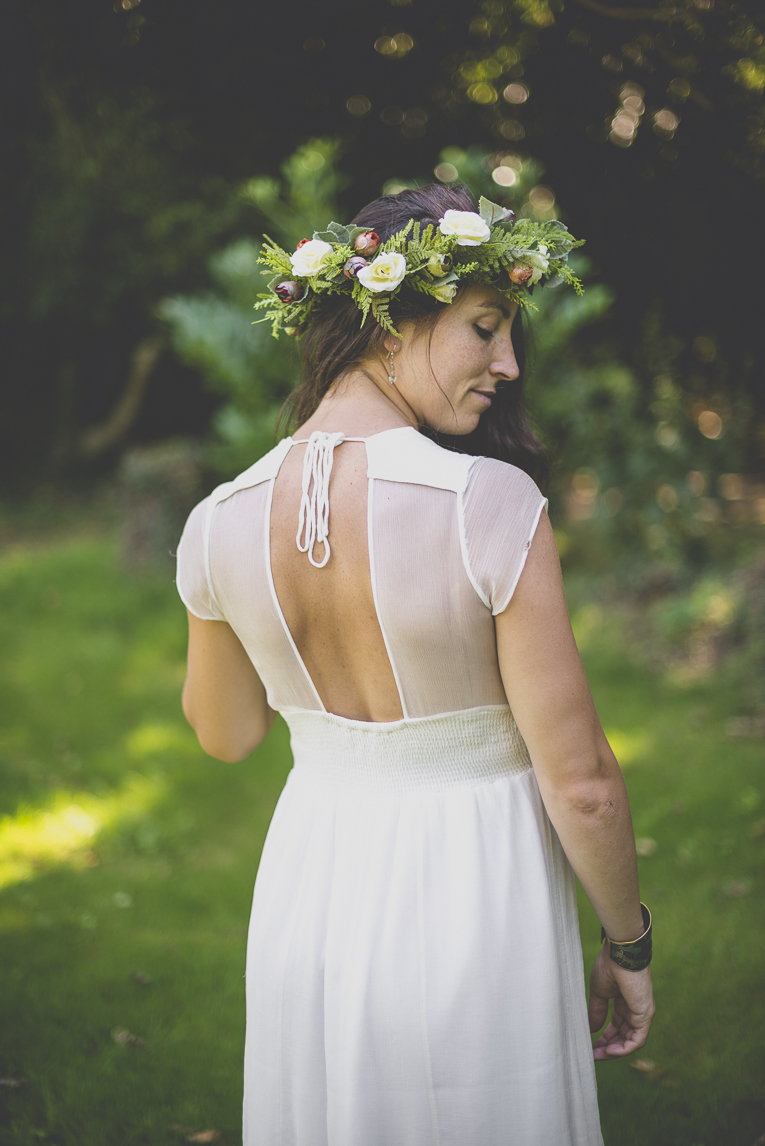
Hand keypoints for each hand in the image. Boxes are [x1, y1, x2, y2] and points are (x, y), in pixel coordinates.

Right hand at [588, 944, 654, 1059]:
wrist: (620, 954)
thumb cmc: (609, 967)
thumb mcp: (599, 992)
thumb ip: (597, 1011)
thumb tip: (591, 1030)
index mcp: (624, 1003)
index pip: (617, 1027)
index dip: (604, 1038)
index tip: (591, 1047)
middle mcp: (635, 1010)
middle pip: (623, 1036)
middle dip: (608, 1047)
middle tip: (594, 1055)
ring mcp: (642, 1013)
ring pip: (631, 1041)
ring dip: (615, 1051)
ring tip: (599, 1055)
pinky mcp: (645, 1015)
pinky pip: (638, 1040)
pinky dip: (625, 1048)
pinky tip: (610, 1050)